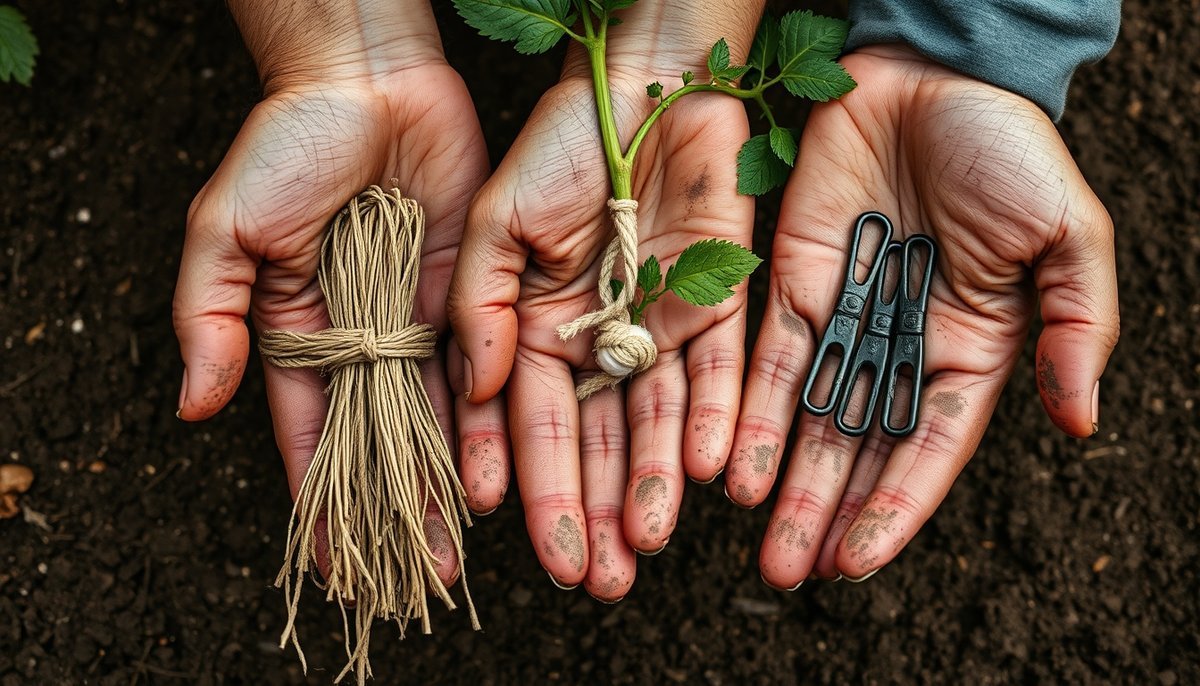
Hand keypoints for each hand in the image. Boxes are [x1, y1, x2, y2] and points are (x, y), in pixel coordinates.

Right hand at [172, 1, 496, 584]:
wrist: (369, 81)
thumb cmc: (288, 145)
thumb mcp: (227, 228)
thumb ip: (211, 314)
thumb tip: (193, 402)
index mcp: (299, 331)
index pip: (309, 434)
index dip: (321, 499)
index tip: (336, 564)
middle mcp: (362, 336)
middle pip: (380, 441)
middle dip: (396, 510)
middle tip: (417, 576)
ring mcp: (418, 318)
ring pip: (433, 417)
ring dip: (444, 482)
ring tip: (458, 547)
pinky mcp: (468, 293)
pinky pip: (478, 366)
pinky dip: (484, 419)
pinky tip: (494, 471)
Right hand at [448, 3, 761, 599]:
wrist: (643, 81)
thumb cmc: (553, 141)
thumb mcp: (493, 217)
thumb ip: (475, 307)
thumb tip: (470, 391)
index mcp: (530, 327)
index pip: (519, 421)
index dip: (518, 482)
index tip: (515, 544)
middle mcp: (593, 340)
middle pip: (592, 441)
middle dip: (590, 511)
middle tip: (594, 579)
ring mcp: (656, 327)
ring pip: (653, 422)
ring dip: (650, 486)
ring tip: (645, 546)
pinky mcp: (716, 303)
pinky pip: (716, 374)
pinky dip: (711, 421)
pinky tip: (705, 472)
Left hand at [727, 45, 1118, 587]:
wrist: (929, 73)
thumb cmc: (1008, 148)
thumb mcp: (1068, 235)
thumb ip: (1079, 327)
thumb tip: (1080, 423)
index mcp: (971, 350)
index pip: (927, 447)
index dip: (894, 508)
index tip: (856, 563)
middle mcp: (900, 348)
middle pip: (857, 448)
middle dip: (824, 513)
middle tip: (789, 575)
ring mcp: (843, 318)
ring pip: (807, 418)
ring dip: (782, 482)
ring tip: (758, 546)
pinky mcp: (789, 284)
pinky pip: (766, 360)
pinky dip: (750, 413)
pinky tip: (730, 467)